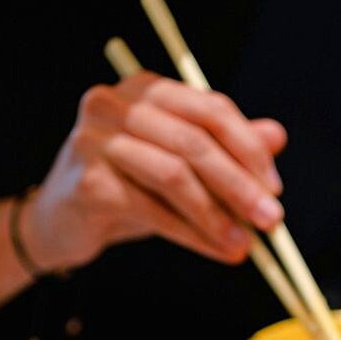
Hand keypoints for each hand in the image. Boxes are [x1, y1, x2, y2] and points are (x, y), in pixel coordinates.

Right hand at [17, 72, 287, 272]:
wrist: (62, 224)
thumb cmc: (127, 191)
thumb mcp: (180, 169)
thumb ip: (225, 150)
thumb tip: (278, 136)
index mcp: (147, 90)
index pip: (210, 110)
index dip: (249, 150)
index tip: (275, 188)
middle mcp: (117, 103)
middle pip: (194, 141)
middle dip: (239, 185)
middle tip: (271, 220)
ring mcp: (96, 138)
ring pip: (174, 175)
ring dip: (217, 216)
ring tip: (244, 246)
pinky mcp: (87, 179)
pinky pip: (151, 209)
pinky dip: (190, 233)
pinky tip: (214, 250)